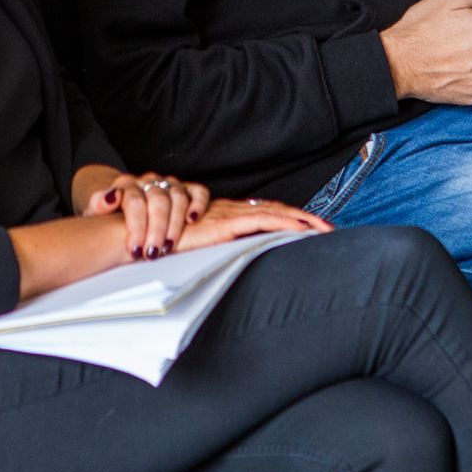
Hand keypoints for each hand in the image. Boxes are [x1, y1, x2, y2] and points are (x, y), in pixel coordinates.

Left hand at [81, 170, 210, 259]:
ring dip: (175, 224)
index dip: (136, 227)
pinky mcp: (186, 190)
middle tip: (152, 253)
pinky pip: (198, 192)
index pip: (134, 201)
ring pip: (178, 197)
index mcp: (127, 184)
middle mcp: (149, 181)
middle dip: (156, 230)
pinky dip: (198, 204)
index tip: (134, 250)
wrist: (120, 204)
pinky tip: (192, 220)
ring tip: (169, 246)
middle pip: (158, 200)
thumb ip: (98, 203)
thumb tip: (108, 198)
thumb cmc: (110, 213)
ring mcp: (168, 184)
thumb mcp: (94, 211)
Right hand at [175, 197, 330, 251]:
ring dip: (302, 220)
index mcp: (226, 215)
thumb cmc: (163, 243)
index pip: (265, 213)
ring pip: (275, 212)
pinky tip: (300, 229)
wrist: (143, 235)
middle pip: (277, 209)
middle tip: (328, 228)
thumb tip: (231, 261)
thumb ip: (213, 249)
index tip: (310, 227)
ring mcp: (229, 215)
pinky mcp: (225, 224)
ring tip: (323, 229)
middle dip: (304, 218)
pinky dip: (284, 223)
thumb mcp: (195, 247)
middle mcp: (231, 211)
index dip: (289, 218)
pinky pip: (262, 221)